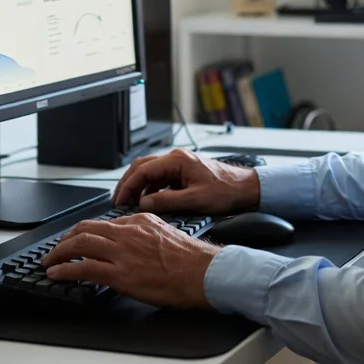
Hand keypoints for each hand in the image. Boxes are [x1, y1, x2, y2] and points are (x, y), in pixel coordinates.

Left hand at [41, 213, 218, 308]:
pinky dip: (65, 270)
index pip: (103, 223)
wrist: (201, 272)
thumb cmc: (190, 259)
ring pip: (80, 245)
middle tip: (55, 249)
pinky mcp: (120, 274)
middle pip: (86, 229)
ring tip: (49, 261)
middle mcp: (127, 233)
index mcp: (139, 221)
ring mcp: (122, 253)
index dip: (85, 233)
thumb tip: (133, 245)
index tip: (76, 241)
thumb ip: (145, 235)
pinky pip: (84, 268)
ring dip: (59, 253)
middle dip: (65, 239)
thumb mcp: (165, 234)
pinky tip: (56, 274)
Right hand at [113, 148, 259, 216]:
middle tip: (118, 201)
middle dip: (128, 184)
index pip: (143, 170)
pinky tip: (149, 202)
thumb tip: (144, 203)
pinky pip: (160, 179)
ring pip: (150, 172)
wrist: (245, 188)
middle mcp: (176, 159)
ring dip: (138, 187)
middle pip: (142, 167)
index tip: (119, 200)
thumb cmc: (226, 191)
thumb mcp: (195, 200)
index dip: (128, 186)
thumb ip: (167, 201)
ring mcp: (180, 165)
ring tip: (130, 204)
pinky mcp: (183, 173)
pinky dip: (150, 189)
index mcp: (177, 161)